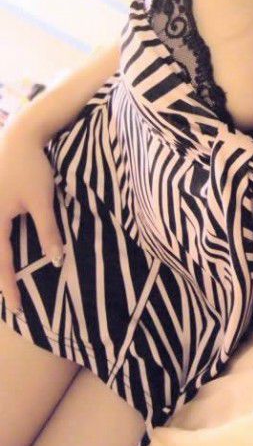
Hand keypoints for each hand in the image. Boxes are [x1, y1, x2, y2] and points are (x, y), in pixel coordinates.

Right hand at [0, 122, 63, 315]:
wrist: (19, 136)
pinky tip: (4, 250)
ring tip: (3, 283)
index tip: (16, 309)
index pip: (1, 262)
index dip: (8, 287)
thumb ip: (47, 229)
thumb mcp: (42, 199)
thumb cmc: (32, 167)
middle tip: (7, 303)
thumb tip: (55, 259)